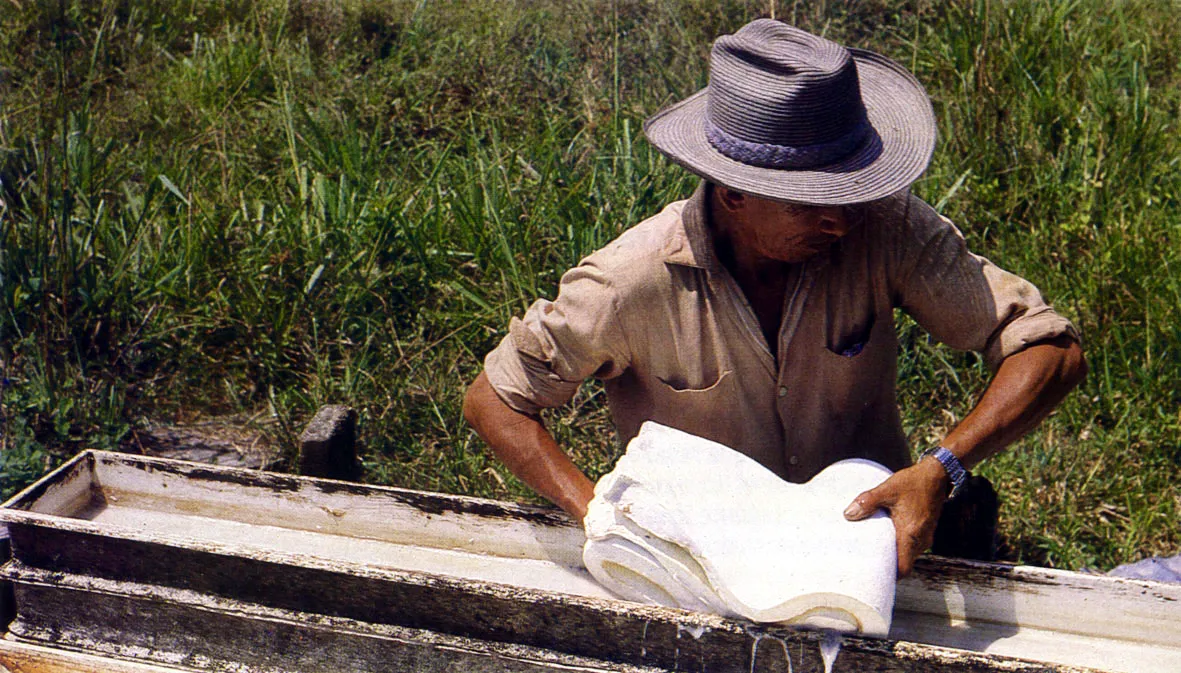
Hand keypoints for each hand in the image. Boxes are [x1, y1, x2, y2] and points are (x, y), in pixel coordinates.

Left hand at [843, 458, 949, 576]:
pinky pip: (912, 546)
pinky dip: (900, 546)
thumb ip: (867, 502)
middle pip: (904, 564)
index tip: (873, 575)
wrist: (936, 475)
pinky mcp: (925, 531)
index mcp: (911, 534)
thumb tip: (849, 514)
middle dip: (888, 566)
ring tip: (874, 550)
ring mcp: (925, 536)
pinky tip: (886, 537)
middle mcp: (921, 539)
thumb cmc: (913, 483)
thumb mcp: (887, 490)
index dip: (889, 576)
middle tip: (867, 563)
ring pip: (909, 555)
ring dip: (894, 555)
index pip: (903, 568)